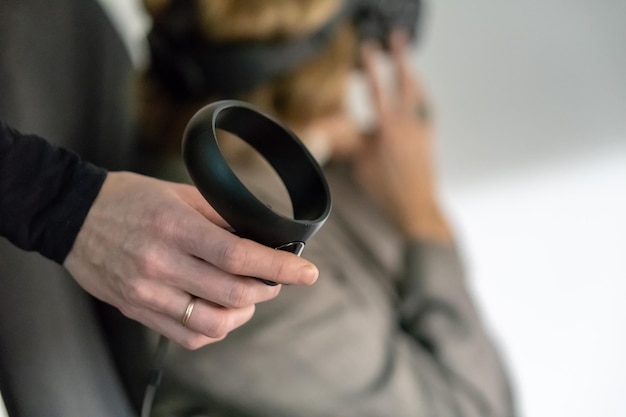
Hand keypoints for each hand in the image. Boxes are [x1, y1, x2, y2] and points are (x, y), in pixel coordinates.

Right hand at [63, 172, 317, 348]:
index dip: (280, 267)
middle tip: (274, 278)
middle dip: (267, 288)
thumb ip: (221, 216)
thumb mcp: (179, 194)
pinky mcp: (138, 310)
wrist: (72, 216)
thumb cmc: (129, 199)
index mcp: (175, 228)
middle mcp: (161, 264)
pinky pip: (187, 337)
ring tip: (247, 297)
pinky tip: (219, 312)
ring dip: (243, 314)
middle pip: (233, 293)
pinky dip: (215, 330)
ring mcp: (148, 292)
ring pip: (214, 323)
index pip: (239, 255)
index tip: (307, 273)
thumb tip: (260, 238)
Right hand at [353, 31, 451, 242]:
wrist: (416, 206)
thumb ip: (348, 141)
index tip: (367, 51)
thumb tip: (329, 128)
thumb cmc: (387, 190)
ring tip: (407, 63)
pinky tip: (419, 97)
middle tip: (397, 41)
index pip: (378, 90)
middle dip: (400, 59)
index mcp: (388, 128)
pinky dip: (422, 98)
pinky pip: (427, 111)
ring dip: (412, 76)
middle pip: (405, 83)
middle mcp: (408, 124)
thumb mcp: (359, 164)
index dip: (371, 68)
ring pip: (419, 95)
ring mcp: (421, 130)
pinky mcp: (428, 139)